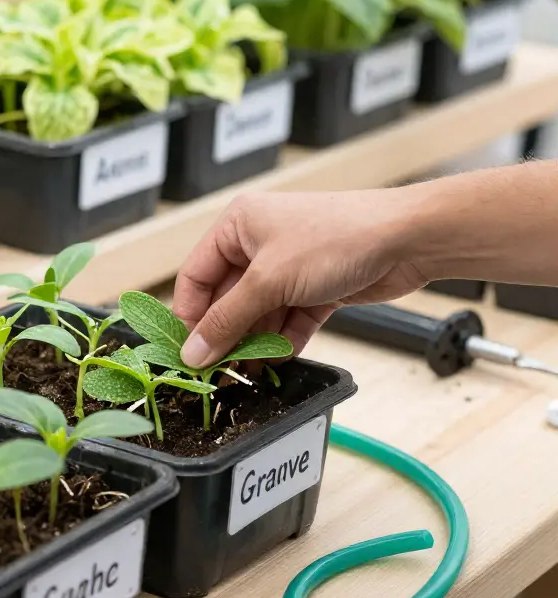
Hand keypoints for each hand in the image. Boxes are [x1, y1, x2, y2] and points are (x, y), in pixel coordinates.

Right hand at [173, 190, 427, 366]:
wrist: (408, 239)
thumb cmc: (338, 238)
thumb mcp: (269, 281)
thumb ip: (228, 321)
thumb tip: (193, 352)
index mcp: (237, 225)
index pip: (195, 276)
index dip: (188, 316)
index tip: (187, 352)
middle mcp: (258, 244)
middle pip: (226, 300)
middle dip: (225, 335)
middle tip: (217, 370)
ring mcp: (287, 268)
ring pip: (257, 315)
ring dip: (254, 344)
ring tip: (249, 371)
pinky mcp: (313, 289)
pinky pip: (287, 322)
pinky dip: (282, 342)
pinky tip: (279, 362)